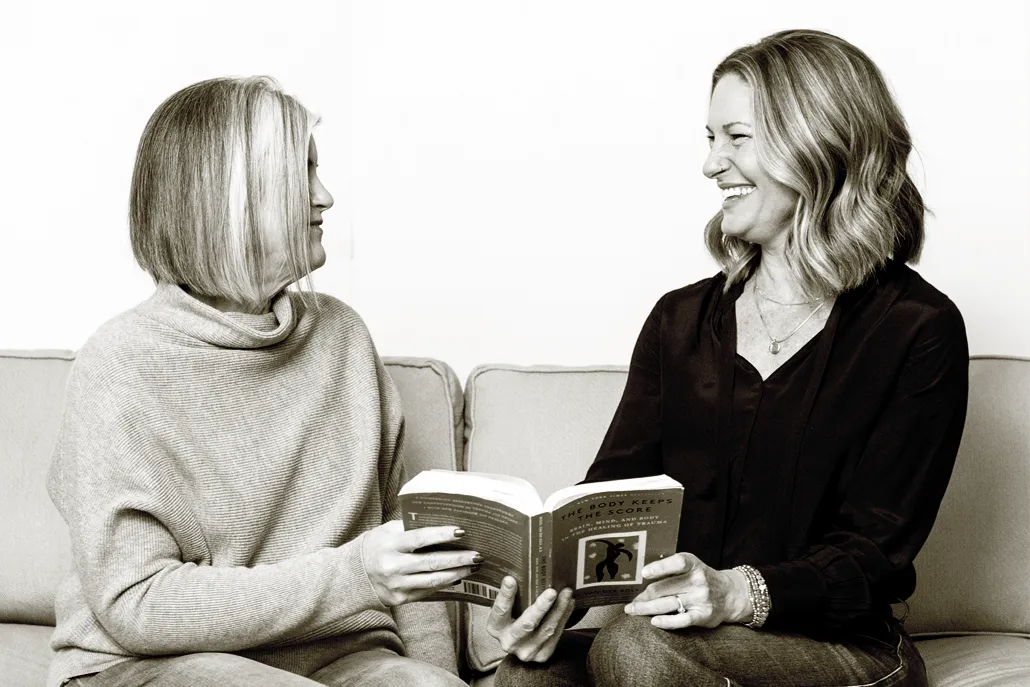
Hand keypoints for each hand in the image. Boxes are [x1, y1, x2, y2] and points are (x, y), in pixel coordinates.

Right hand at [361, 520, 479, 606]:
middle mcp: (393, 567)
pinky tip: (458, 577)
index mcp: (390, 545)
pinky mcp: (401, 599)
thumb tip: (443, 522)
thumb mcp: (388, 531)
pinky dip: (445, 584)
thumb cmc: (377, 546)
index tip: (462, 531)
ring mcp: (397, 585)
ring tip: (473, 566)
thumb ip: (411, 528)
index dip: (441, 534)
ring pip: (434, 580)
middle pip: (432, 563)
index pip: (419, 538)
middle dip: (458, 558)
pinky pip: (428, 592)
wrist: (354, 574)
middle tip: (478, 554)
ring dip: (457, 573)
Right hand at [486, 576, 574, 662]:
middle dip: (541, 607)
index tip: (510, 580)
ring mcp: (527, 651)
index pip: (500, 611)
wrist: (520, 645)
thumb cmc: (513, 618)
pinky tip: (569, 603)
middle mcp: (510, 642)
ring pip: (546, 630)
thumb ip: (512, 596)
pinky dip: (564, 617)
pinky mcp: (543, 655)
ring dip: (559, 609)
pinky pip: (556, 634)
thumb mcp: (507, 609)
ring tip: (566, 593)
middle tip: (552, 592)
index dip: (505, 596)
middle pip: (527, 624)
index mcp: (496, 628)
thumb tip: (523, 571)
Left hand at [623, 552, 750, 629]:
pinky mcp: (704, 615)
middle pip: (664, 588)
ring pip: (667, 604)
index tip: (644, 573)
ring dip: (647, 608)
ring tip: (633, 611)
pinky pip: (681, 620)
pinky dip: (666, 622)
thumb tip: (641, 584)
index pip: (677, 563)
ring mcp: (701, 598)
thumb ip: (670, 572)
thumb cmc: (702, 579)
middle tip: (631, 603)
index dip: (660, 567)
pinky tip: (654, 621)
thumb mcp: (690, 567)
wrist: (730, 594)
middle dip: (644, 596)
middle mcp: (698, 580)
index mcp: (693, 564)